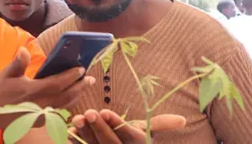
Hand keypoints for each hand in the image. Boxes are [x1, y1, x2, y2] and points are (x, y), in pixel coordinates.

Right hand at [0, 47, 94, 109]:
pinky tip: (72, 98)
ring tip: (84, 86)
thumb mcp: (7, 74)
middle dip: (80, 86)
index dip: (70, 76)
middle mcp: (39, 104)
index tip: (80, 69)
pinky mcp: (40, 120)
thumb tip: (23, 50)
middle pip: (66, 96)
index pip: (57, 83)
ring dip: (77, 95)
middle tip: (90, 78)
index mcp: (32, 91)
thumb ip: (18, 62)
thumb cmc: (0, 91)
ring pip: (65, 105)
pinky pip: (59, 112)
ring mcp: (41, 114)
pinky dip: (68, 104)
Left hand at [67, 109, 185, 143]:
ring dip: (84, 134)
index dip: (116, 124)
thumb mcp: (147, 131)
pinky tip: (69, 131)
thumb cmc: (133, 139)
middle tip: (89, 112)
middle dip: (99, 128)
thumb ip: (161, 123)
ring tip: (77, 119)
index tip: (104, 111)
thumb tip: (182, 120)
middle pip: (110, 143)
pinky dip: (75, 142)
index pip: (128, 135)